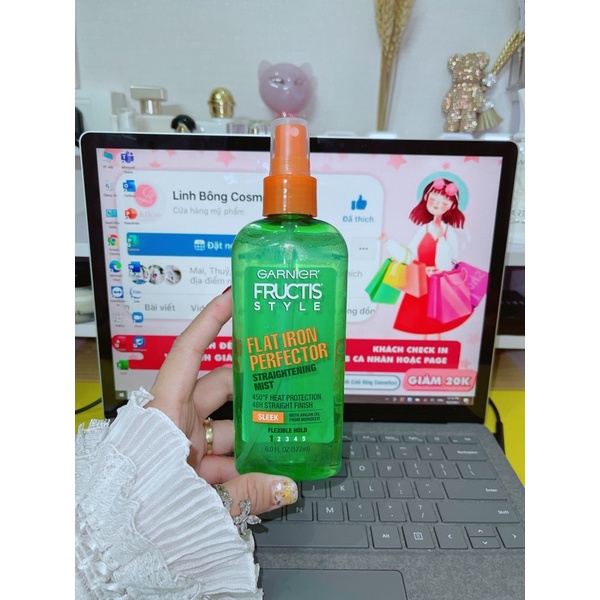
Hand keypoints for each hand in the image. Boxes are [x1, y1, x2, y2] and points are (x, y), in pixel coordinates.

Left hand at [146, 288, 297, 518]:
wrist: (118, 555)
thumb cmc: (139, 518)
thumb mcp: (200, 500)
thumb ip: (249, 493)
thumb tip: (289, 485)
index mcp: (166, 415)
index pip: (187, 355)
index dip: (209, 323)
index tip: (232, 299)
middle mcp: (174, 424)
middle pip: (219, 389)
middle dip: (253, 383)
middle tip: (284, 373)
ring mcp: (182, 445)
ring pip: (227, 427)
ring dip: (255, 434)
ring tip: (289, 432)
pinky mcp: (189, 467)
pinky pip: (224, 457)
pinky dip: (246, 463)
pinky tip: (272, 471)